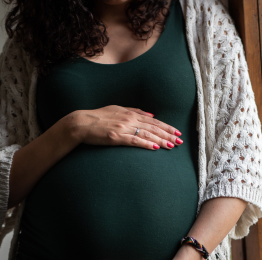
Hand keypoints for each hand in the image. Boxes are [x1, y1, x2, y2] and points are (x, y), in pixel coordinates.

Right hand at [68, 105, 182, 150]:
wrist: (81, 123)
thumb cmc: (98, 117)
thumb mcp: (117, 109)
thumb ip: (134, 111)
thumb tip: (151, 115)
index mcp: (130, 113)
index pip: (153, 121)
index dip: (166, 127)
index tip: (177, 132)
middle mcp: (129, 119)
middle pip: (153, 128)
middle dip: (168, 134)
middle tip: (180, 140)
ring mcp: (123, 128)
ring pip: (147, 134)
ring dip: (161, 140)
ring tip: (172, 145)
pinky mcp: (116, 137)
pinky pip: (134, 141)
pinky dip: (146, 144)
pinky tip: (155, 147)